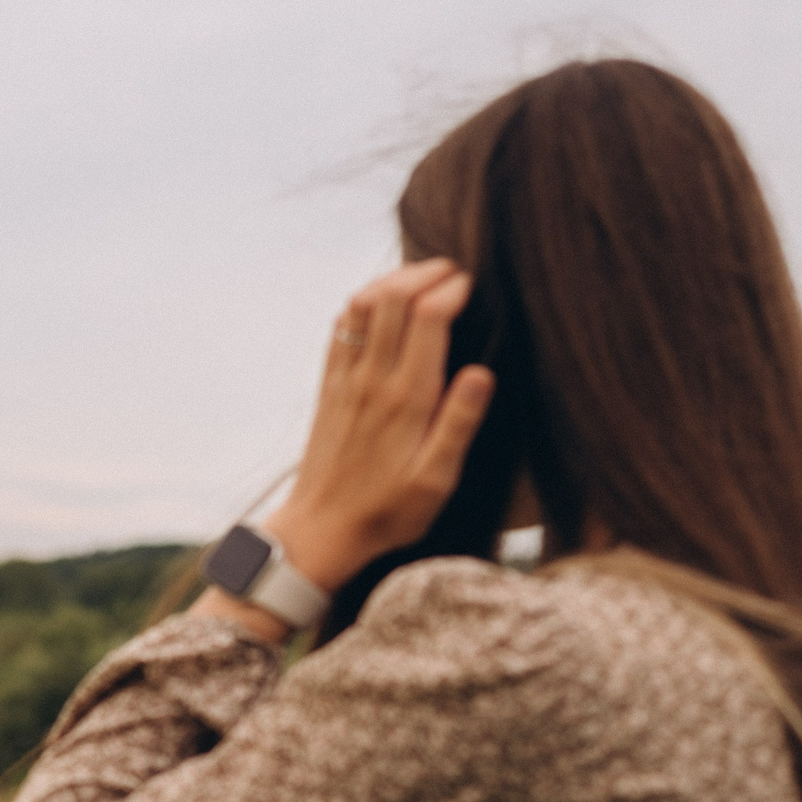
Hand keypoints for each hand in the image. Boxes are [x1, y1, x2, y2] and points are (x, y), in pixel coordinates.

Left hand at [265, 258, 495, 591]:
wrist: (321, 530)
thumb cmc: (387, 512)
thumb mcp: (436, 480)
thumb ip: (458, 424)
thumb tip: (480, 372)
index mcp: (407, 399)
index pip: (427, 317)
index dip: (450, 290)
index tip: (470, 286)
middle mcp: (372, 380)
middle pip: (392, 298)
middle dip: (424, 273)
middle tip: (451, 270)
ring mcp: (345, 380)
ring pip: (362, 306)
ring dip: (390, 282)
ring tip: (420, 278)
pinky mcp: (328, 388)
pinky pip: (340, 330)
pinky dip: (361, 304)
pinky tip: (380, 304)